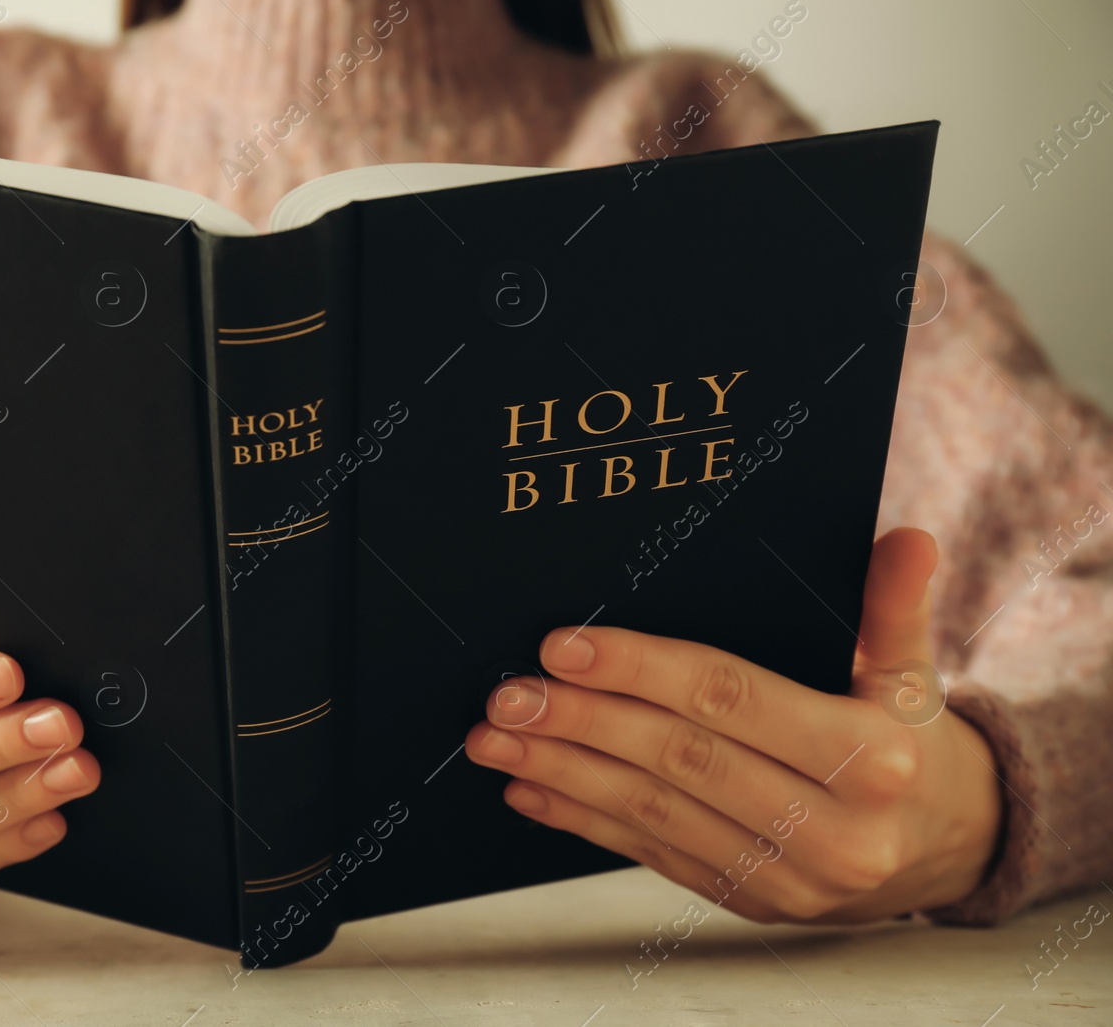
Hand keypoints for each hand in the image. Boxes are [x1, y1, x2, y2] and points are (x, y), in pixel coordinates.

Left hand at [465, 527, 1004, 922]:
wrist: (948, 847)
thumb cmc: (913, 742)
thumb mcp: (913, 674)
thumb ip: (895, 608)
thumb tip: (908, 539)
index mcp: (872, 758)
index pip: (732, 701)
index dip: (641, 670)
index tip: (562, 645)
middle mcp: (833, 829)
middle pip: (680, 761)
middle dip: (582, 724)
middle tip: (507, 696)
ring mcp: (788, 878)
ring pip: (654, 815)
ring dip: (563, 775)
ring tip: (494, 741)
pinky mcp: (751, 902)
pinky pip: (653, 855)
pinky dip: (585, 820)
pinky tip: (531, 788)